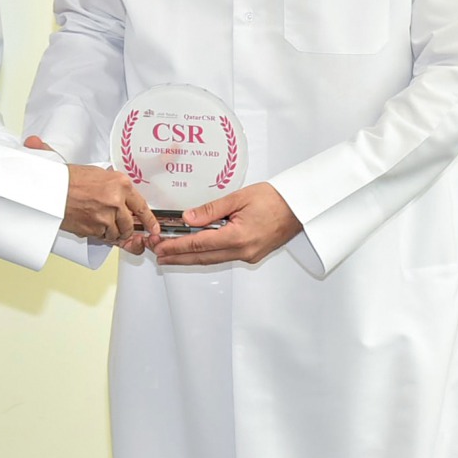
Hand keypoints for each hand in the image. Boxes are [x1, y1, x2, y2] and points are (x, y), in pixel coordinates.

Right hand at [26, 136, 159, 245]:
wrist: (51, 188)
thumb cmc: (69, 179)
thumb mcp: (98, 174)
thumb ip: (115, 187)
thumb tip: (124, 200)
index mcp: (120, 184)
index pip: (142, 206)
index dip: (149, 220)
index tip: (153, 228)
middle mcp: (116, 200)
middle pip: (130, 224)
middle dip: (125, 228)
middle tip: (116, 224)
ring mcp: (106, 216)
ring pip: (117, 233)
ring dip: (110, 231)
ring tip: (97, 220)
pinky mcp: (94, 229)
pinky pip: (102, 237)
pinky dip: (98, 233)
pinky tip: (89, 223)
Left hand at [153, 184, 301, 265]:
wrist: (300, 208)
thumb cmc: (274, 199)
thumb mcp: (239, 198)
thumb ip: (211, 210)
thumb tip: (188, 218)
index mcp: (238, 237)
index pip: (199, 244)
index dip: (177, 246)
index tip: (160, 246)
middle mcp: (243, 251)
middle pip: (203, 257)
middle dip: (178, 257)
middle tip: (158, 255)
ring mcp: (248, 255)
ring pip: (212, 259)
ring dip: (190, 258)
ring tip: (170, 256)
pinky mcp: (252, 254)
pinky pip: (223, 257)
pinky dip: (206, 255)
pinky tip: (195, 252)